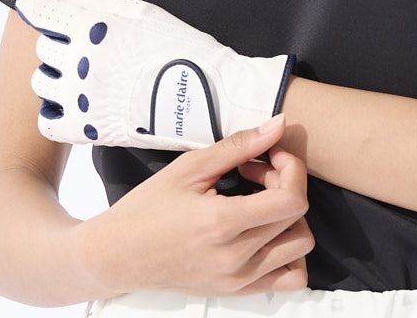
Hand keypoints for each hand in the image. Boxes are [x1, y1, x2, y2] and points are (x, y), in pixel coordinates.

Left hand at [15, 0, 296, 153]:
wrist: (208, 95)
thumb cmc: (180, 45)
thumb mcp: (142, 11)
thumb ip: (96, 3)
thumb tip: (56, 0)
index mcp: (97, 28)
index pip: (46, 14)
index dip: (34, 6)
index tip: (30, 4)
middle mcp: (84, 62)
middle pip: (43, 49)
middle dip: (55, 43)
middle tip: (76, 45)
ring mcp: (84, 98)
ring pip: (41, 84)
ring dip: (54, 76)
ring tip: (78, 76)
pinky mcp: (90, 129)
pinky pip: (49, 121)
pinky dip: (55, 111)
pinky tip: (73, 103)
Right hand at [75, 116, 314, 296]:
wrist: (116, 255)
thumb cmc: (147, 208)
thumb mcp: (190, 167)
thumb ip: (239, 145)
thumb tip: (279, 125)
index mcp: (221, 224)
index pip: (292, 200)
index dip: (292, 169)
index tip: (270, 155)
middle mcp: (234, 259)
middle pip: (298, 220)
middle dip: (287, 185)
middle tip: (257, 172)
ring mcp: (236, 280)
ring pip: (300, 250)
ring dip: (291, 219)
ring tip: (261, 201)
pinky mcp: (235, 291)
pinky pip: (287, 277)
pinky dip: (288, 251)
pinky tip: (264, 230)